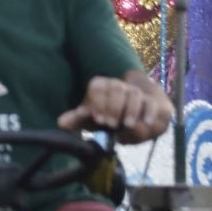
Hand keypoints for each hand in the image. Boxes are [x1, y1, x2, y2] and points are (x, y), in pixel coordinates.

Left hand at [58, 74, 172, 142]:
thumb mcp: (92, 119)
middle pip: (117, 88)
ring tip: (127, 124)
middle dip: (113, 106)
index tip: (98, 119)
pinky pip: (151, 102)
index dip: (98, 101)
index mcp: (102, 87)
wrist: (137, 115)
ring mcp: (135, 93)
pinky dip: (148, 112)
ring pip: (134, 93)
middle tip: (111, 124)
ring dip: (130, 109)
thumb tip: (60, 123)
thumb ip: (78, 119)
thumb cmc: (109, 116)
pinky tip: (145, 122)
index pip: (98, 86)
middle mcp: (118, 87)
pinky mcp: (151, 102)